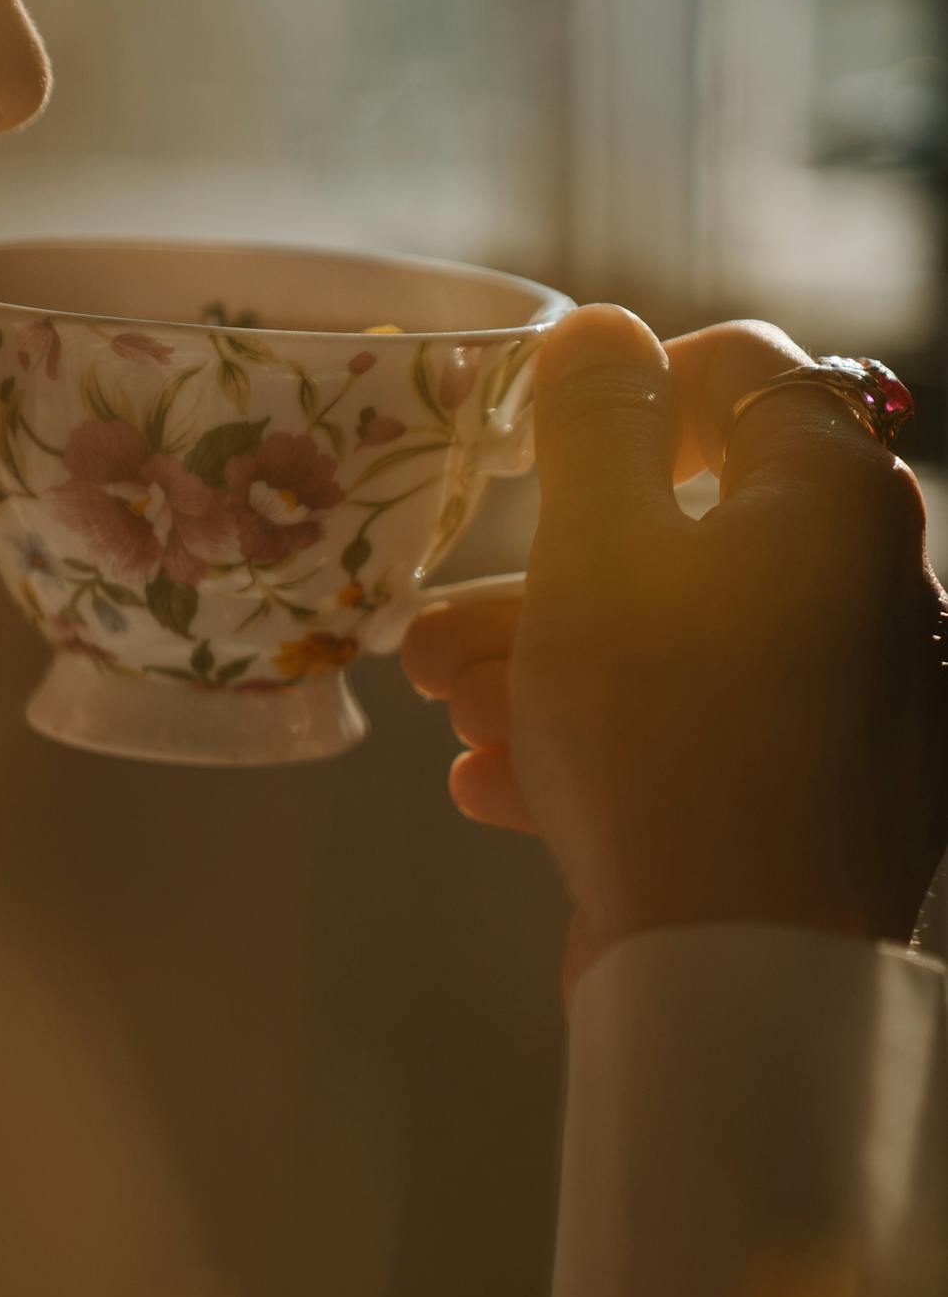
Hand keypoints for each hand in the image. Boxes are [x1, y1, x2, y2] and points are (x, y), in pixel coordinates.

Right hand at [403, 307, 947, 982]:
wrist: (744, 971)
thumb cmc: (664, 730)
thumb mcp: (598, 548)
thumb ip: (593, 423)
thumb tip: (600, 325)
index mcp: (831, 494)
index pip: (740, 370)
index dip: (626, 387)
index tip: (531, 449)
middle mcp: (865, 583)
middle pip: (687, 528)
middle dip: (540, 572)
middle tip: (430, 632)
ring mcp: (848, 698)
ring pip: (678, 639)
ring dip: (547, 661)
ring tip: (443, 711)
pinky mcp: (815, 795)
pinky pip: (698, 731)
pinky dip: (601, 741)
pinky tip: (498, 785)